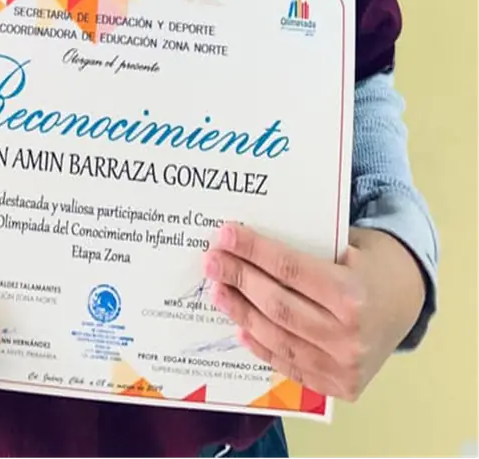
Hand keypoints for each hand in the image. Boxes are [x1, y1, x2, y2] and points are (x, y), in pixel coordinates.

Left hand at [204, 223, 424, 401]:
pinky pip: (290, 364)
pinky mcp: (339, 386)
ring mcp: (344, 367)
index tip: (225, 235)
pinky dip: (261, 345)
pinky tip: (239, 325)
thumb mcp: (347, 243)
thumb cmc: (371, 263)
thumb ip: (305, 246)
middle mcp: (349, 336)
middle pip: (277, 304)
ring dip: (241, 312)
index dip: (252, 251)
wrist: (408, 300)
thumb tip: (247, 239)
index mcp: (353, 295)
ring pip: (278, 337)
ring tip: (218, 290)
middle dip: (238, 278)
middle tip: (211, 260)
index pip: (289, 268)